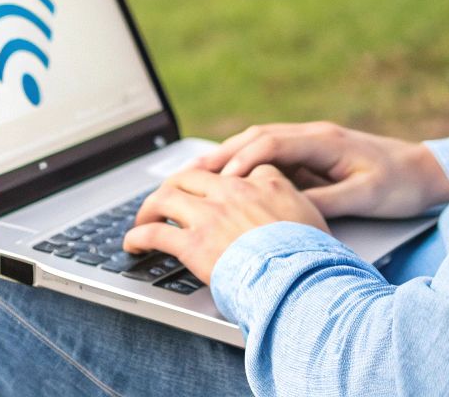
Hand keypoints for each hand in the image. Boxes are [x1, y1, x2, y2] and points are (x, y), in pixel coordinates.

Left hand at [120, 166, 326, 283]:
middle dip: (175, 185)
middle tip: (167, 199)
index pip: (237, 169)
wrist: (303, 280)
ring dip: (149, 207)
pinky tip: (133, 244)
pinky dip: (137, 237)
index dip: (220, 178)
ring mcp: (211, 215)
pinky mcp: (193, 243)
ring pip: (166, 197)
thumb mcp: (315, 219)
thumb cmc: (314, 258)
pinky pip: (154, 232)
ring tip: (143, 219)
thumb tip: (295, 213)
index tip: (212, 189)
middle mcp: (234, 192)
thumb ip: (297, 206)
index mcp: (266, 183)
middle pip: (192, 176)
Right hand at [188, 121, 448, 219]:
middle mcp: (313, 136)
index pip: (270, 143)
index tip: (219, 180)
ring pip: (259, 144)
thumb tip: (290, 209)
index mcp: (324, 140)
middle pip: (255, 137)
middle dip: (221, 154)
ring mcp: (310, 143)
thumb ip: (327, 201)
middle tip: (189, 173)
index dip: (241, 160)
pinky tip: (229, 181)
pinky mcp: (312, 156)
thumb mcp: (365, 196)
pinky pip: (270, 156)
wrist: (425, 171)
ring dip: (228, 157)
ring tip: (197, 175)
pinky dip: (246, 165)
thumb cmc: (400, 183)